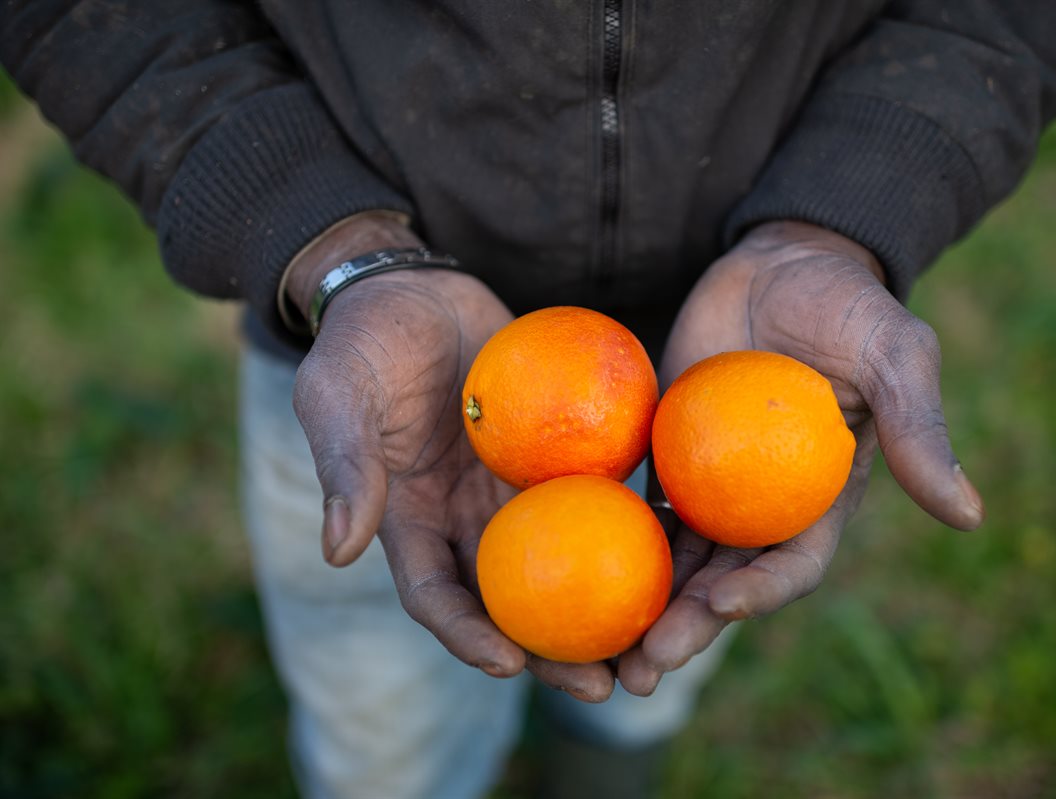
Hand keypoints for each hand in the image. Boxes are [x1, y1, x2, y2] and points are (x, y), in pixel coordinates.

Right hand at [285, 213, 617, 701]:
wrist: (415, 290)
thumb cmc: (364, 342)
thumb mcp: (340, 395)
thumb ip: (345, 465)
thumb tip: (339, 550)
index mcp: (413, 522)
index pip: (438, 596)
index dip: (468, 637)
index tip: (509, 665)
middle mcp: (471, 521)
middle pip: (518, 603)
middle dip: (557, 653)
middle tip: (609, 685)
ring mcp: (518, 492)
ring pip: (570, 562)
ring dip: (611, 605)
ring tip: (662, 638)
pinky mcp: (561, 456)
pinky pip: (602, 493)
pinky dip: (636, 525)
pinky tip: (683, 547)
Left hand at [618, 220, 983, 694]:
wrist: (782, 262)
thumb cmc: (848, 305)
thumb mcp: (895, 355)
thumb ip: (917, 428)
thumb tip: (969, 516)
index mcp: (819, 498)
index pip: (793, 564)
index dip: (761, 593)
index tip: (722, 605)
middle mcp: (760, 504)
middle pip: (721, 580)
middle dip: (687, 627)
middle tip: (640, 668)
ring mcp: (708, 482)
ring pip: (670, 555)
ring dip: (639, 602)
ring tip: (596, 648)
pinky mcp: (663, 452)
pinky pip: (630, 498)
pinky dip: (604, 530)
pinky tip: (560, 555)